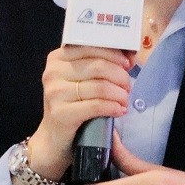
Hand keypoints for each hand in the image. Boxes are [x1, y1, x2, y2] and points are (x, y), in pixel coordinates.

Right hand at [25, 45, 134, 180]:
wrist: (54, 136)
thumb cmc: (73, 104)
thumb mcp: (83, 79)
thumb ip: (101, 64)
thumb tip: (130, 56)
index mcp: (58, 58)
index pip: (92, 47)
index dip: (115, 55)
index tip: (129, 64)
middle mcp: (53, 72)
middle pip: (98, 66)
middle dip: (120, 76)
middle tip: (128, 87)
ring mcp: (55, 93)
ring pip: (100, 87)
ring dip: (120, 94)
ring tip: (125, 100)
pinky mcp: (61, 113)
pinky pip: (96, 106)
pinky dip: (113, 107)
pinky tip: (120, 110)